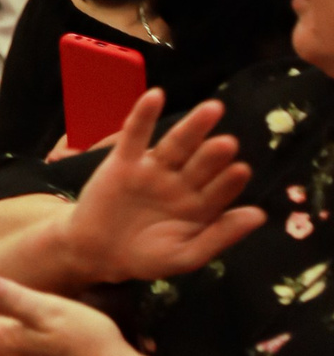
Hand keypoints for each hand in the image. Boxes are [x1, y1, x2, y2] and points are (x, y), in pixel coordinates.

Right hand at [58, 91, 264, 286]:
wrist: (96, 254)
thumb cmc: (145, 258)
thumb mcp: (185, 256)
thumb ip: (220, 236)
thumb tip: (260, 215)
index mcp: (199, 206)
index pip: (219, 191)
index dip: (229, 182)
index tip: (241, 170)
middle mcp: (180, 183)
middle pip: (201, 163)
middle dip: (214, 154)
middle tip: (228, 143)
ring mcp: (153, 170)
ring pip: (176, 144)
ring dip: (192, 127)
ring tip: (212, 109)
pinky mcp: (124, 161)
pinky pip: (135, 135)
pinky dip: (143, 116)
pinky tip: (155, 97)